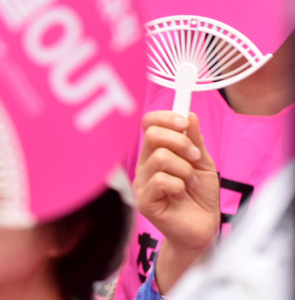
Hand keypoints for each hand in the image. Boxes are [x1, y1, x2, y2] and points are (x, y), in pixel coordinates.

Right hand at [134, 111, 219, 291]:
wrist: (203, 230)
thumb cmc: (200, 198)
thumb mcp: (203, 164)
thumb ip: (195, 141)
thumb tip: (189, 114)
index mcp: (155, 152)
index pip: (149, 124)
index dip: (165, 118)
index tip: (185, 123)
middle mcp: (144, 165)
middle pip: (152, 135)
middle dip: (181, 142)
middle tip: (195, 157)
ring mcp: (141, 183)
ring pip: (161, 158)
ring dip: (185, 169)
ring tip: (191, 182)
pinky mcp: (144, 201)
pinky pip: (161, 180)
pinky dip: (179, 185)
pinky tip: (182, 195)